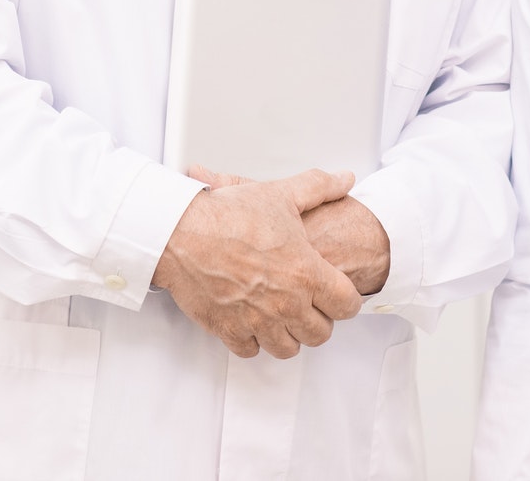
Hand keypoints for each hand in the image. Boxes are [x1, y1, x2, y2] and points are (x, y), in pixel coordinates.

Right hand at [152, 168, 364, 358]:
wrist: (183, 233)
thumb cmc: (229, 216)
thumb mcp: (282, 195)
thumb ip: (319, 187)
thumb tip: (344, 179)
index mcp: (306, 273)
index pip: (346, 304)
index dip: (346, 299)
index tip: (338, 293)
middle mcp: (286, 303)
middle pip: (320, 333)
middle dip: (319, 320)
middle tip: (310, 306)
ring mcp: (258, 321)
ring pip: (288, 348)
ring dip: (288, 334)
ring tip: (283, 316)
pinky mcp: (230, 331)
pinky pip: (251, 350)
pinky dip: (254, 340)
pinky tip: (253, 322)